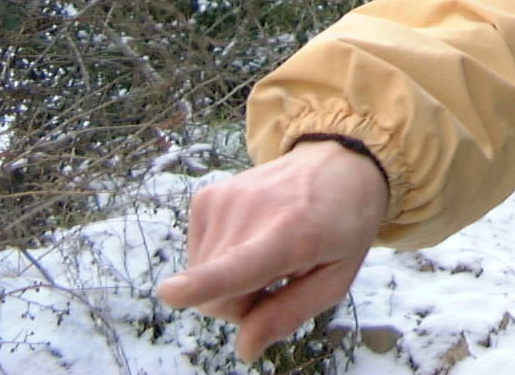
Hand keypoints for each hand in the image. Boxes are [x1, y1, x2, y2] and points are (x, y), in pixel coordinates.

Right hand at [156, 139, 389, 360]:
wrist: (340, 163)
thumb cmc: (342, 225)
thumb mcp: (335, 279)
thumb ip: (288, 314)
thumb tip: (244, 349)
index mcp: (291, 235)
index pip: (239, 266)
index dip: (202, 285)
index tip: (172, 293)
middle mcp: (250, 212)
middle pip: (215, 298)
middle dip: (242, 304)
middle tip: (280, 278)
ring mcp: (222, 201)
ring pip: (201, 279)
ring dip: (230, 281)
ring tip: (268, 252)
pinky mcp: (205, 198)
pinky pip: (198, 256)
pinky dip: (220, 259)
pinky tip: (251, 237)